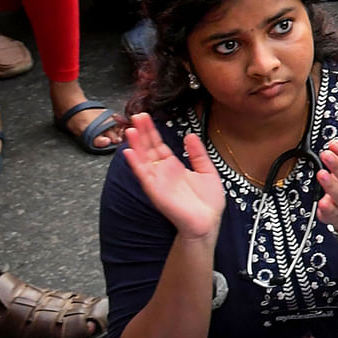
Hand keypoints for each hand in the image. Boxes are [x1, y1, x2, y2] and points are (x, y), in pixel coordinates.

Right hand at [120, 114, 225, 242]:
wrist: (208, 222)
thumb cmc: (208, 201)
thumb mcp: (207, 170)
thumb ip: (198, 153)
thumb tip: (190, 135)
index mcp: (174, 166)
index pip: (159, 145)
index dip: (152, 131)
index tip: (146, 116)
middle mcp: (163, 172)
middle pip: (149, 148)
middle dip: (142, 132)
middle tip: (136, 115)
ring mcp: (158, 181)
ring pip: (143, 159)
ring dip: (135, 145)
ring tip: (130, 130)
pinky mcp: (156, 191)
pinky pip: (144, 176)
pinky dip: (136, 164)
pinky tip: (129, 152)